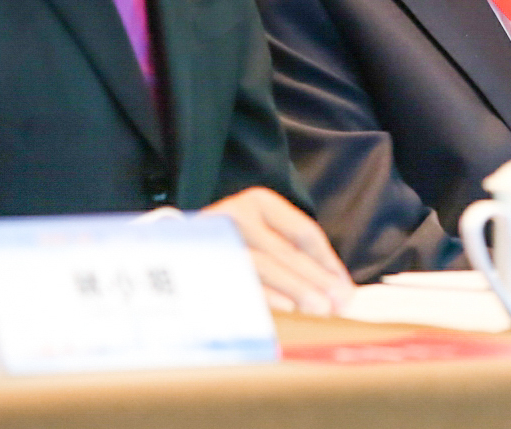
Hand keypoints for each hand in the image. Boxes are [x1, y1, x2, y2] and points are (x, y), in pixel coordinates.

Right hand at [203, 186, 354, 314]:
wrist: (165, 248)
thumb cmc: (227, 245)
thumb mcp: (261, 236)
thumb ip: (295, 257)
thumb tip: (339, 291)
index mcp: (259, 202)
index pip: (304, 233)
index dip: (328, 262)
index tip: (345, 288)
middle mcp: (238, 213)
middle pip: (288, 250)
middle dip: (318, 279)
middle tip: (340, 302)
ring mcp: (218, 237)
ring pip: (266, 265)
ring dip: (297, 288)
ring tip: (321, 309)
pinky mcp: (202, 262)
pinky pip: (240, 281)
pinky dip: (265, 294)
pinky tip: (287, 307)